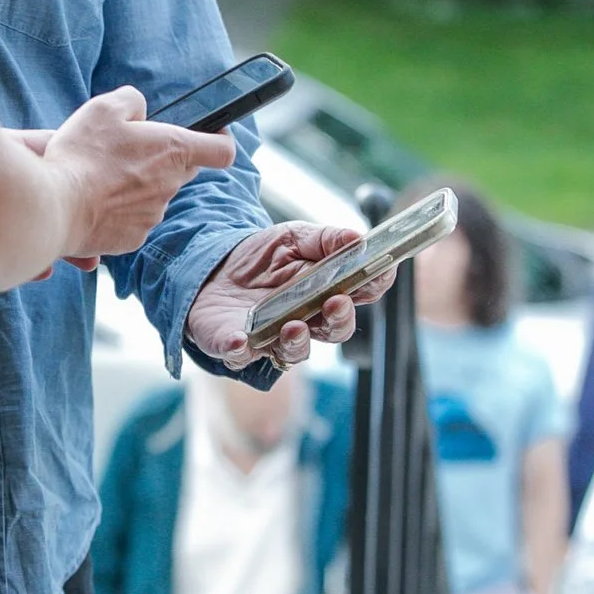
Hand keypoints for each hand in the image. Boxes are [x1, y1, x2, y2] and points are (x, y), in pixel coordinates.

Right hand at [41, 89, 235, 262]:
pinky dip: (119, 211)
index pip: (222, 149)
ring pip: (154, 195)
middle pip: (183, 170)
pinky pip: (133, 220)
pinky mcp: (132, 238)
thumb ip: (132, 101)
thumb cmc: (81, 155)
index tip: (211, 133)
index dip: (220, 139)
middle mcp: (171, 185)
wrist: (54, 207)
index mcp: (174, 150)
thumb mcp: (105, 107)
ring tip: (101, 178)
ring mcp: (153, 215)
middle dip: (163, 159)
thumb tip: (140, 112)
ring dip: (136, 186)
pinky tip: (94, 202)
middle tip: (129, 151)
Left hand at [184, 223, 395, 369]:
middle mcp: (306, 321)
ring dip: (296, 341)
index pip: (360, 294)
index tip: (382, 271)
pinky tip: (240, 340)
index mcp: (326, 293)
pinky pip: (240, 355)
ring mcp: (272, 337)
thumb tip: (358, 238)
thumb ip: (326, 239)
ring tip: (293, 326)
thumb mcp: (294, 237)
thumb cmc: (261, 258)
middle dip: (340, 319)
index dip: (375, 284)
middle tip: (337, 302)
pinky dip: (240, 350)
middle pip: (334, 330)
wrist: (211, 268)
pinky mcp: (236, 346)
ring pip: (294, 351)